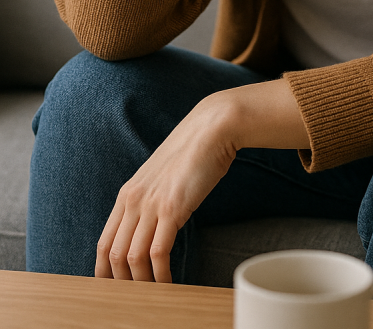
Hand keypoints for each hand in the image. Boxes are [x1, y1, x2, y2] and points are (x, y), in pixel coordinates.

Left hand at [95, 79, 308, 281]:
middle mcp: (132, 200)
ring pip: (132, 258)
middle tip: (135, 299)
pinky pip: (158, 253)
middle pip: (113, 255)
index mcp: (127, 194)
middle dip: (121, 284)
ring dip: (141, 283)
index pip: (104, 242)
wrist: (211, 130)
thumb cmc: (192, 153)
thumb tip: (154, 226)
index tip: (114, 288)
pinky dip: (161, 274)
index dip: (104, 271)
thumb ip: (151, 200)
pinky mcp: (172, 209)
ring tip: (153, 295)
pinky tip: (169, 281)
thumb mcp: (161, 178)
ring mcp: (151, 205)